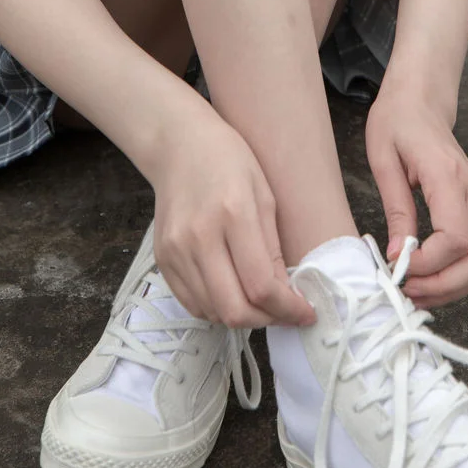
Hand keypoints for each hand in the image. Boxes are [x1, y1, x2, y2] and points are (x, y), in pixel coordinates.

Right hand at [148, 106, 315, 329]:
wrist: (179, 146)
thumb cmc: (230, 162)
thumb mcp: (265, 195)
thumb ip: (273, 249)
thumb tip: (285, 296)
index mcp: (233, 215)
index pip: (261, 285)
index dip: (288, 309)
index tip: (306, 312)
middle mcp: (199, 238)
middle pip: (234, 309)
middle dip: (266, 320)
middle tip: (284, 313)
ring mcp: (175, 251)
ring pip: (212, 312)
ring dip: (242, 317)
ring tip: (261, 303)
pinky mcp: (161, 259)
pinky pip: (191, 303)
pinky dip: (216, 309)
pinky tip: (233, 294)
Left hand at [365, 83, 467, 308]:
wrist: (421, 102)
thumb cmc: (397, 123)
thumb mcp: (383, 161)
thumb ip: (395, 209)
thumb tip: (397, 255)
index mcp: (448, 176)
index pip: (455, 239)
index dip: (428, 264)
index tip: (397, 265)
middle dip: (445, 287)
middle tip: (407, 290)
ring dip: (452, 287)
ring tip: (413, 288)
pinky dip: (456, 275)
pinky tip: (426, 276)